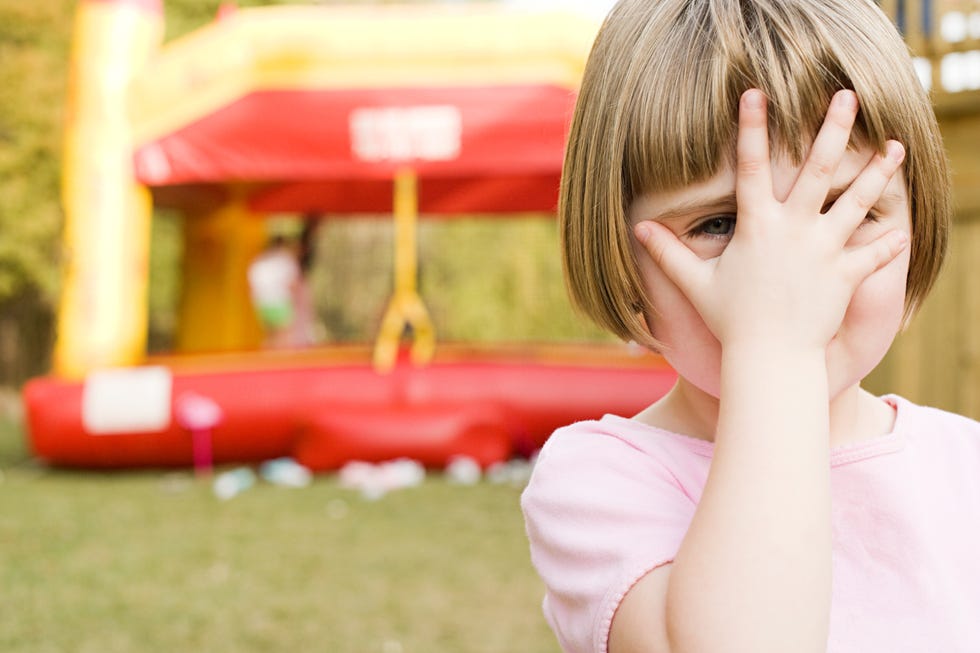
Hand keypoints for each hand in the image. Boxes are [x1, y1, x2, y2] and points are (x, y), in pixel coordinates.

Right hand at [634, 89, 908, 352]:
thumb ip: (668, 253)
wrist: (770, 358)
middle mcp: (795, 230)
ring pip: (856, 202)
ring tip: (895, 147)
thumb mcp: (695, 283)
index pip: (751, 167)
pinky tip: (901, 232)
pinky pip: (873, 254)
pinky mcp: (846, 275)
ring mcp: (824, 251)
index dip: (751, 128)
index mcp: (757, 226)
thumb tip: (638, 230)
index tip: (755, 93)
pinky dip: (887, 243)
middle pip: (817, 169)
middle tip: (847, 96)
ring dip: (877, 173)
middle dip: (832, 129)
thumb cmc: (730, 320)